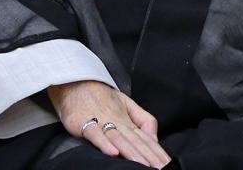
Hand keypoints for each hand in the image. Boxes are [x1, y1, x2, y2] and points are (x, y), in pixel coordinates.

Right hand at [47, 79, 170, 166]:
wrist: (76, 82)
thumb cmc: (101, 96)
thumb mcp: (127, 104)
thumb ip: (143, 120)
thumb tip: (155, 138)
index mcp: (128, 119)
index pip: (146, 139)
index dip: (157, 152)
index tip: (167, 164)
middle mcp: (117, 121)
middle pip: (136, 141)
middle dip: (149, 156)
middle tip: (160, 168)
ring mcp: (100, 121)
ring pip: (119, 138)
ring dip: (132, 152)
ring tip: (143, 165)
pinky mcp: (83, 122)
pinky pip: (95, 134)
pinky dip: (103, 143)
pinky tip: (113, 152)